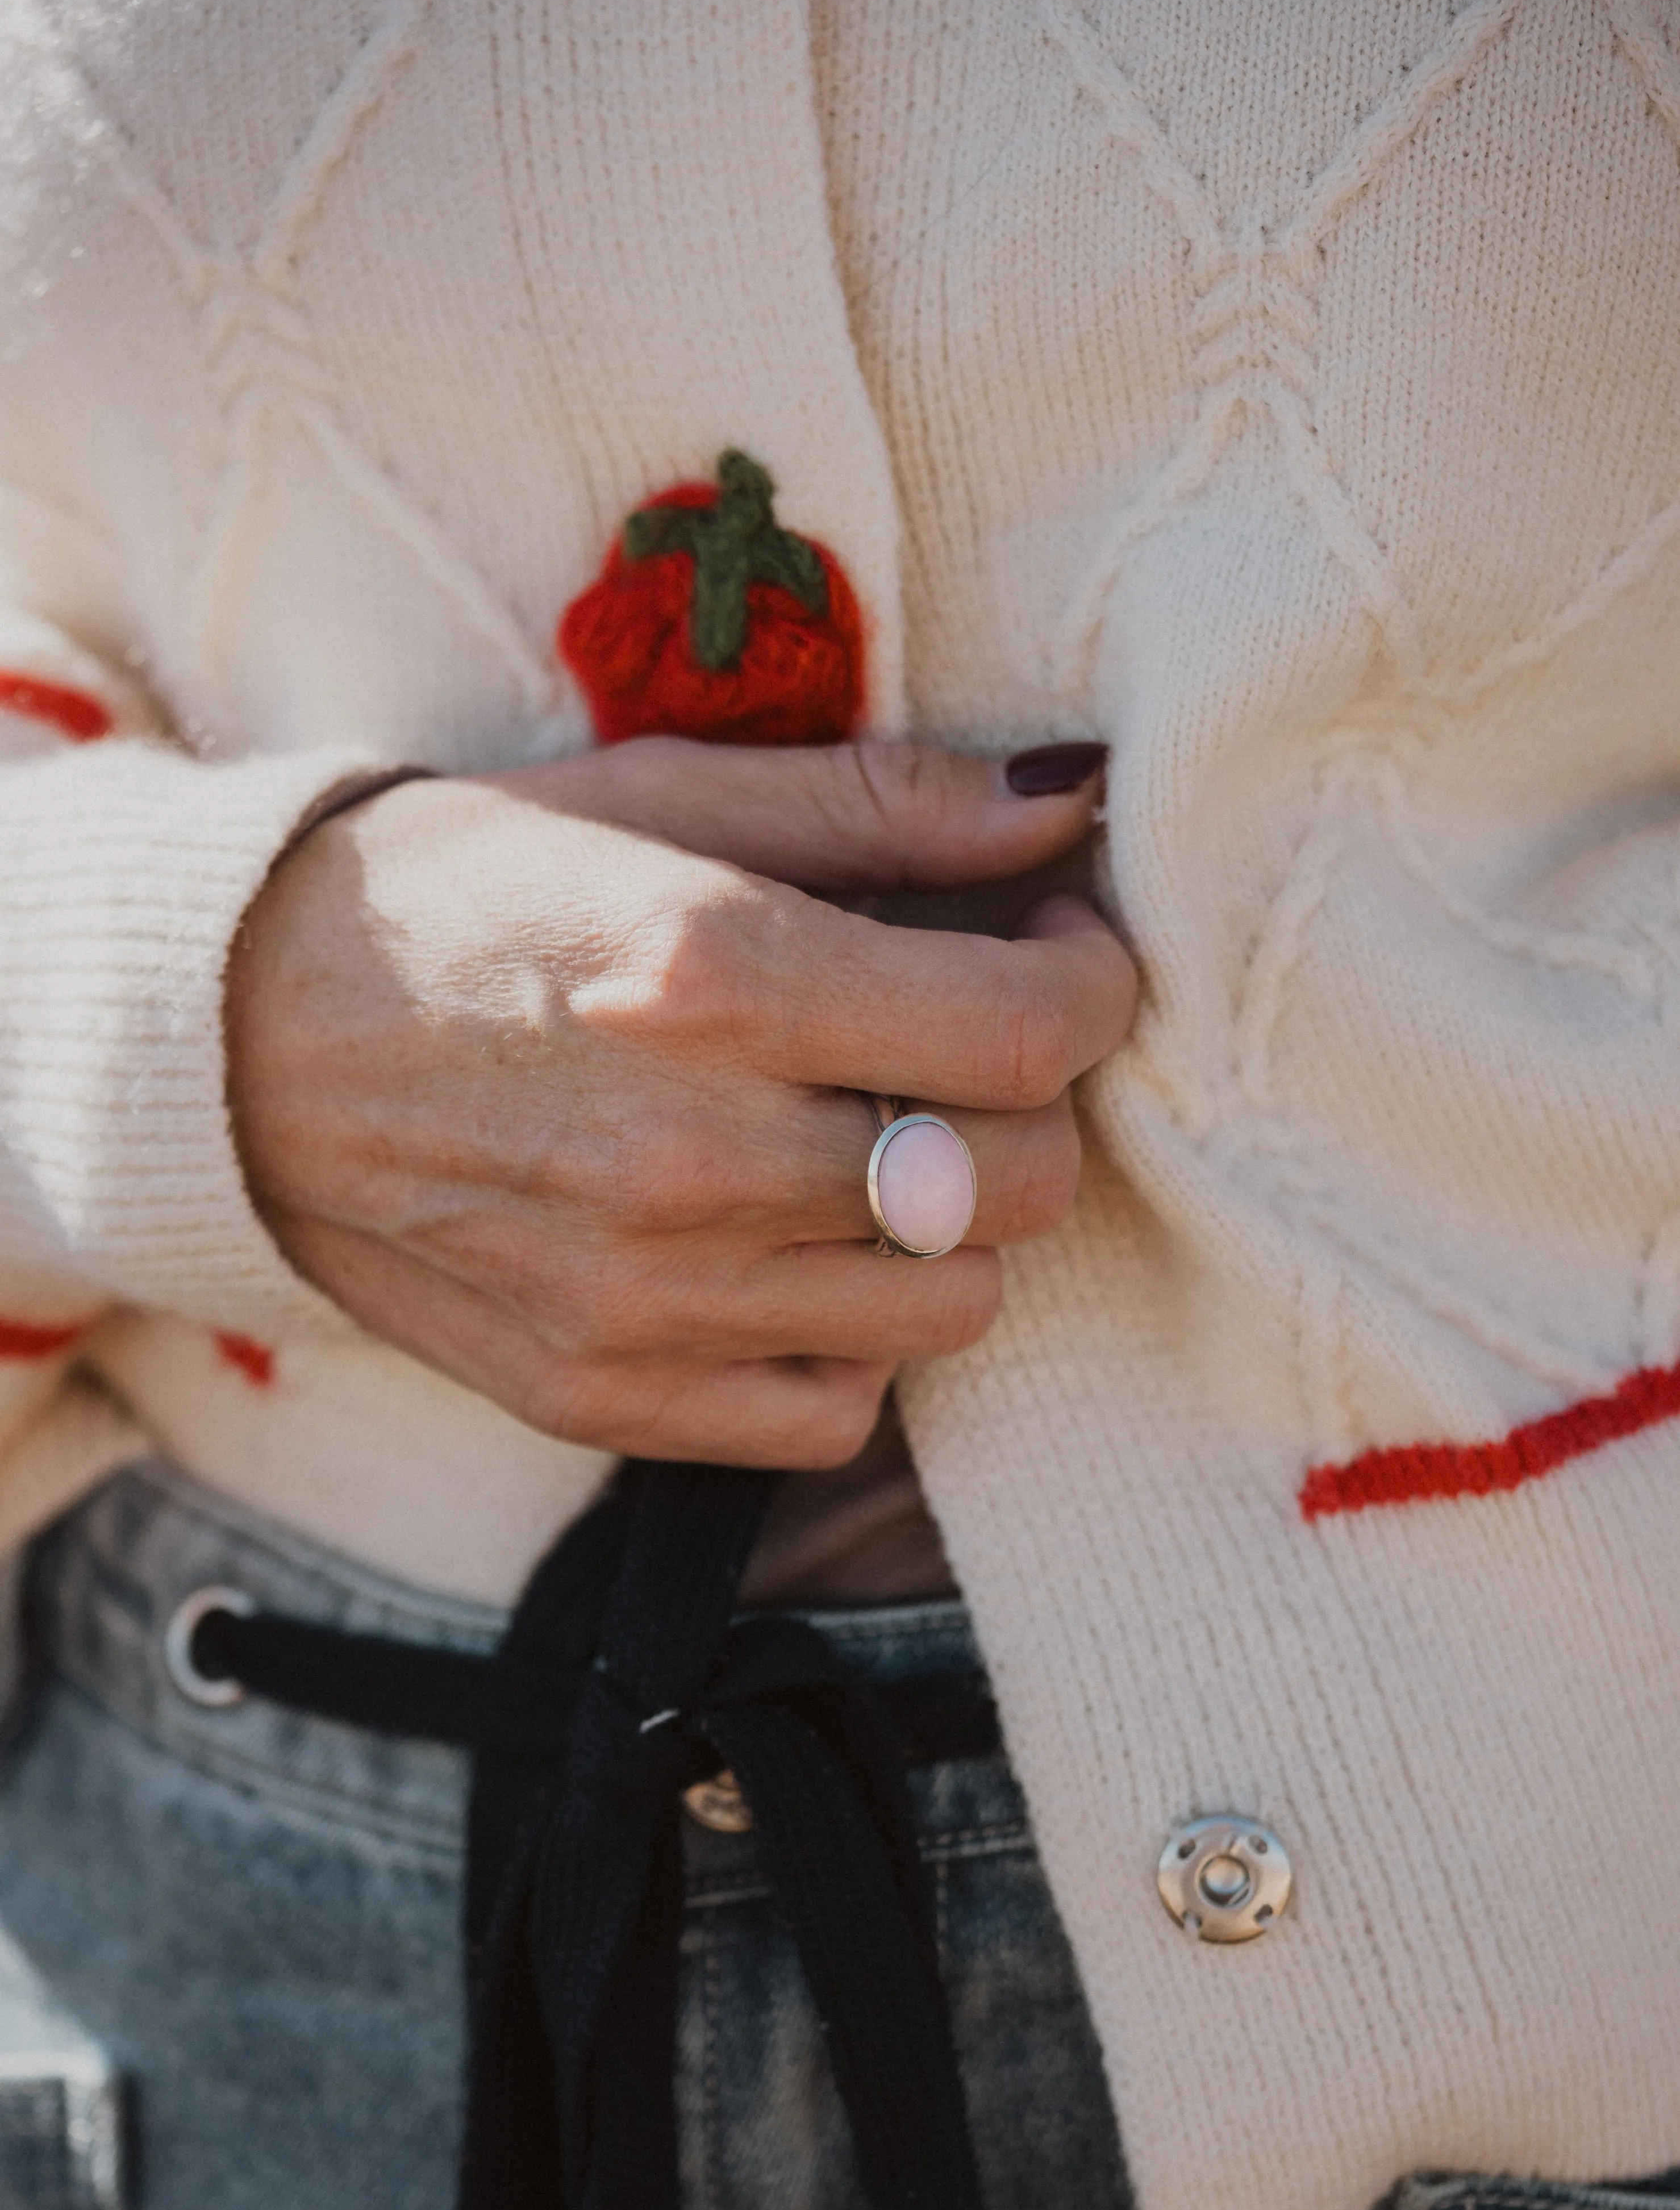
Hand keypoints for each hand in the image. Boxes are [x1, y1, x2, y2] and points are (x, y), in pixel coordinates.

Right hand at [225, 739, 1136, 1465]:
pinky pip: (832, 1415)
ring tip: (871, 1147)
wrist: (233, 1042)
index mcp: (714, 977)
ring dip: (950, 1228)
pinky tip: (793, 1253)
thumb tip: (1069, 800)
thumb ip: (882, 803)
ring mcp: (641, 1302)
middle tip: (968, 1047)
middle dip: (1035, 1106)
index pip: (1030, 1033)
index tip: (1056, 947)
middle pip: (1015, 1186)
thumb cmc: (457, 893)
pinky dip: (849, 1341)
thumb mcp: (657, 795)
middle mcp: (691, 1157)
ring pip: (945, 1311)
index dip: (1093, 985)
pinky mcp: (597, 1394)